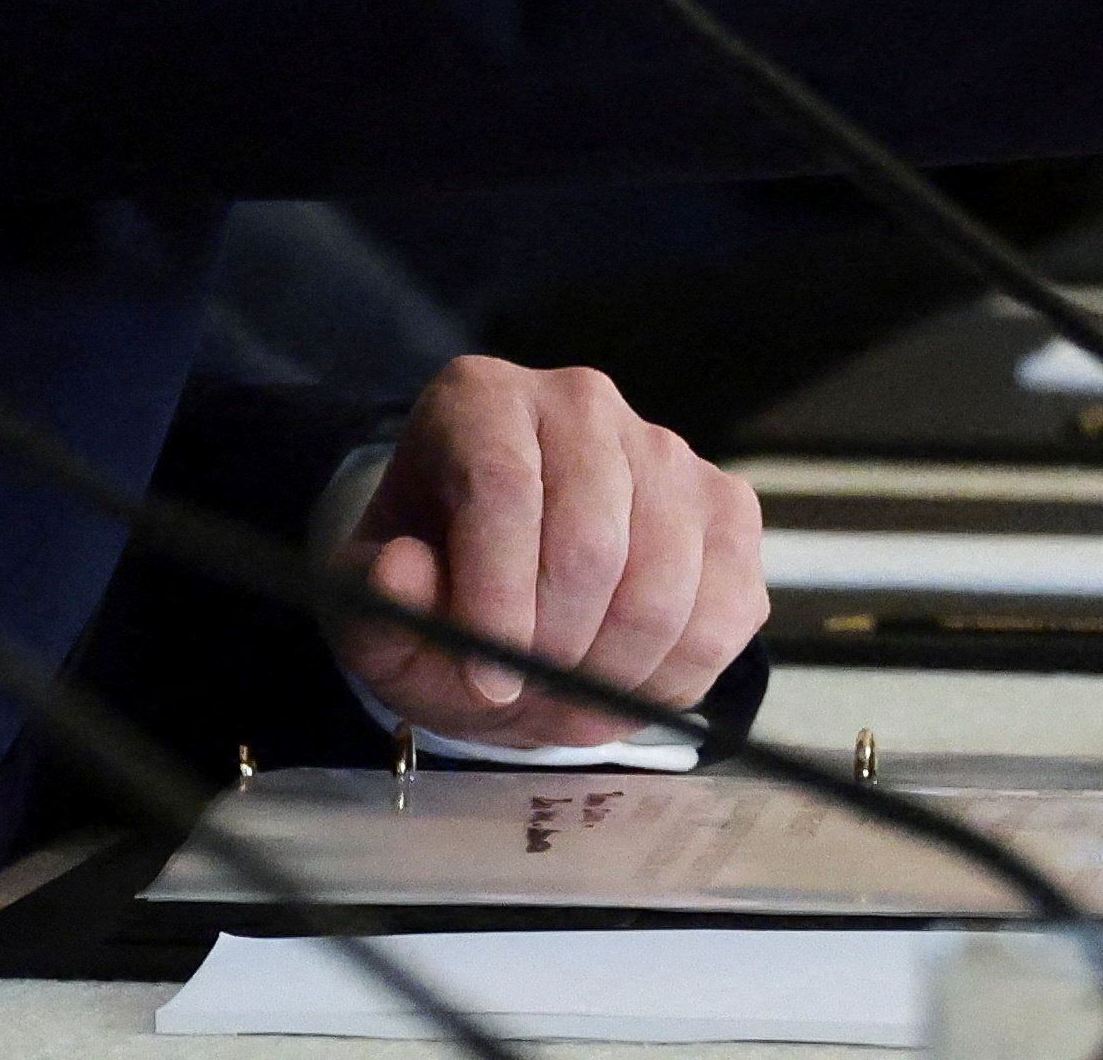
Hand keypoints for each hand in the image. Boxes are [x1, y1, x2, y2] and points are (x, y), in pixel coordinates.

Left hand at [332, 357, 767, 746]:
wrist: (507, 588)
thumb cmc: (438, 589)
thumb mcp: (376, 605)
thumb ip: (379, 599)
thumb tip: (402, 575)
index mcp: (480, 401)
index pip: (502, 489)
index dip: (496, 597)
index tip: (482, 680)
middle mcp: (582, 404)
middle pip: (591, 541)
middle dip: (558, 649)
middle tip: (527, 700)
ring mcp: (666, 451)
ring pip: (665, 581)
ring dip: (615, 671)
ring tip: (569, 701)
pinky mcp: (727, 507)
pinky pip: (726, 607)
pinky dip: (677, 673)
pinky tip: (625, 684)